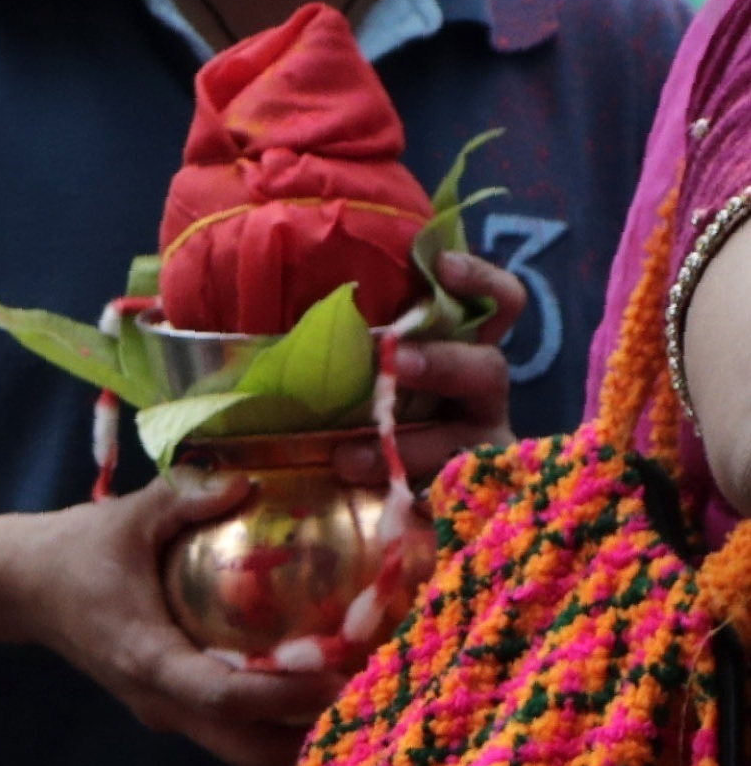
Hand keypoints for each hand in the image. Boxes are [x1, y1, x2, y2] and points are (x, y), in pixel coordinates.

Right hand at [0, 473, 338, 765]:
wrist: (17, 589)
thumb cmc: (71, 553)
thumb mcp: (124, 517)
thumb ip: (185, 498)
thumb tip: (249, 481)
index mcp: (147, 659)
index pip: (225, 696)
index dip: (286, 693)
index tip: (342, 676)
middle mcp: (161, 701)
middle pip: (249, 753)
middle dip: (314, 742)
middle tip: (375, 702)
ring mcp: (167, 712)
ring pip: (247, 752)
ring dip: (303, 738)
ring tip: (363, 700)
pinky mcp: (174, 709)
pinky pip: (237, 732)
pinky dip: (282, 723)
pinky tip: (321, 685)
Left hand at [340, 249, 525, 488]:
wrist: (361, 488)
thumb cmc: (351, 405)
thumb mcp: (348, 366)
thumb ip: (335, 339)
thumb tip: (268, 313)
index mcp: (457, 347)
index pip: (497, 302)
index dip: (478, 280)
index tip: (439, 266)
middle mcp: (478, 390)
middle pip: (489, 367)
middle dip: (444, 362)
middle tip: (395, 361)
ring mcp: (479, 442)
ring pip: (467, 438)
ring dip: (411, 444)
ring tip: (347, 458)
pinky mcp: (467, 491)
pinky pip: (449, 494)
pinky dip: (411, 494)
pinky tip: (376, 499)